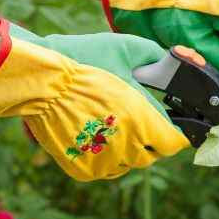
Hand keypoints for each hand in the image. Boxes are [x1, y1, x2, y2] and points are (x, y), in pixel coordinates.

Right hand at [0, 20, 189, 180]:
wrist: (39, 78)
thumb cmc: (85, 59)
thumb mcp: (129, 48)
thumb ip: (158, 57)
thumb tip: (179, 62)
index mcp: (142, 119)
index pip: (173, 141)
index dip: (176, 133)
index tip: (175, 127)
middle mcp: (127, 145)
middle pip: (153, 155)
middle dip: (153, 140)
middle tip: (144, 123)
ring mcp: (104, 161)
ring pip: (131, 164)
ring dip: (131, 149)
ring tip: (120, 127)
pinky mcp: (84, 170)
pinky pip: (108, 169)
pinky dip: (109, 157)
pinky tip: (103, 137)